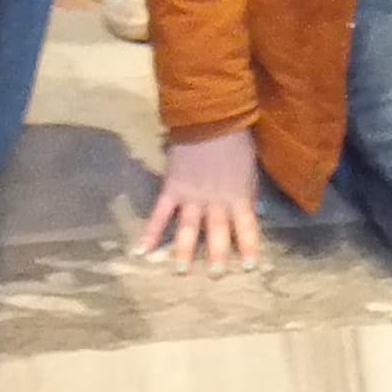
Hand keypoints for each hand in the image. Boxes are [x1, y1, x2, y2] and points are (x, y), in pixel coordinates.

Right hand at [139, 128, 260, 269]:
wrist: (210, 116)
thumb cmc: (235, 140)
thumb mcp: (249, 167)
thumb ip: (246, 192)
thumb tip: (251, 212)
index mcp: (238, 196)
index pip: (246, 227)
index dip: (248, 246)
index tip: (249, 267)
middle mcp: (215, 202)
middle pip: (217, 233)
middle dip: (217, 255)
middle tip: (215, 275)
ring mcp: (191, 197)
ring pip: (189, 229)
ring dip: (185, 251)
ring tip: (181, 271)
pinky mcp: (172, 189)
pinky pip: (160, 214)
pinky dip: (150, 232)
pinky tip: (141, 251)